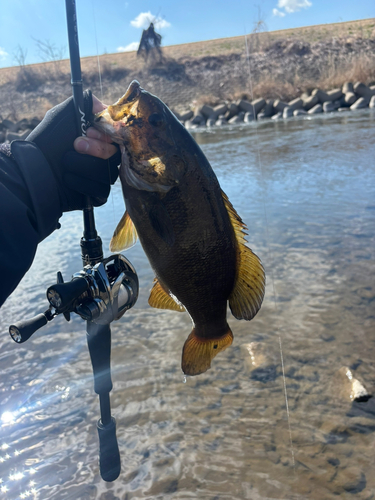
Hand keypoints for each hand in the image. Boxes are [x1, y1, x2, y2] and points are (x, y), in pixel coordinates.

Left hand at [27, 91, 119, 212]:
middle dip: (95, 149)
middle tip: (75, 144)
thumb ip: (83, 104)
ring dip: (83, 165)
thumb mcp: (62, 116)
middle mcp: (102, 157)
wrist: (34, 171)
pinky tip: (68, 178)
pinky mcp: (97, 194)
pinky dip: (82, 182)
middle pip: (115, 154)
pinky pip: (101, 189)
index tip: (90, 131)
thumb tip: (103, 106)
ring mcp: (101, 177)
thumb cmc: (46, 143)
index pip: (118, 135)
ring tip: (66, 162)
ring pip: (108, 173)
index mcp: (98, 138)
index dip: (108, 134)